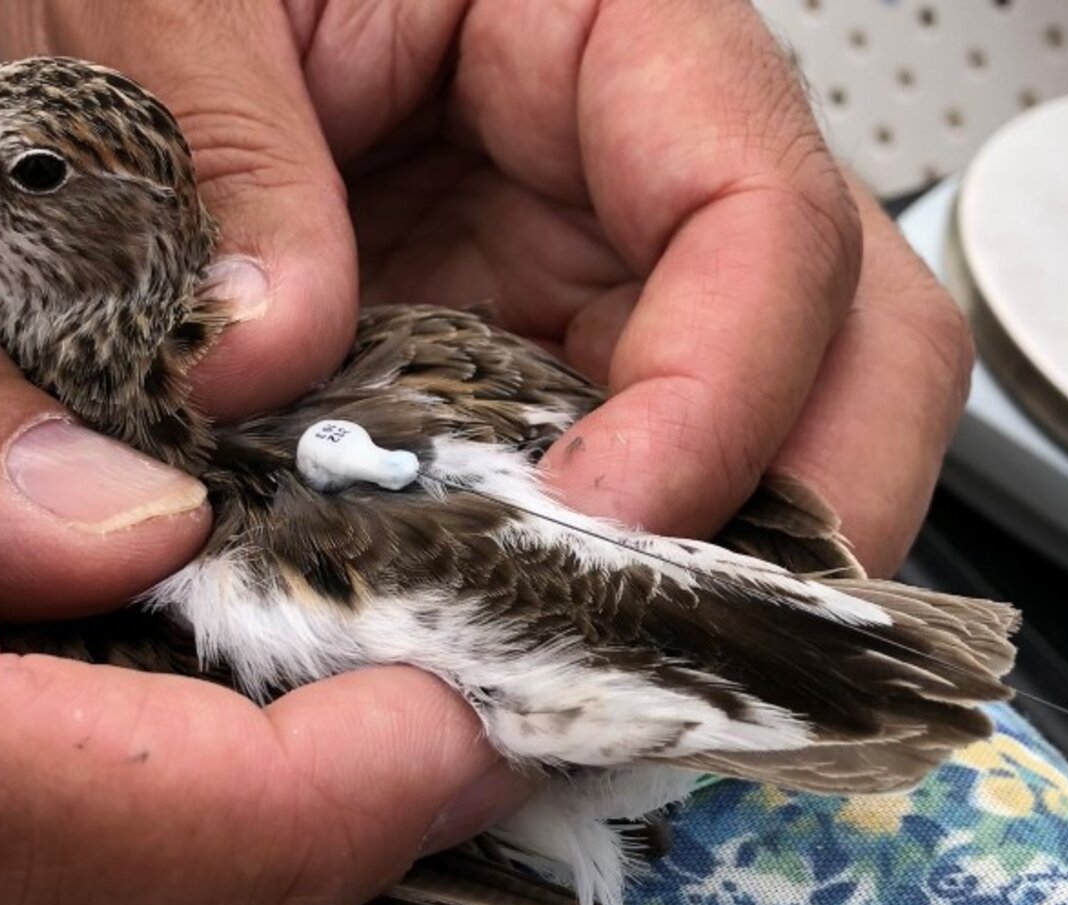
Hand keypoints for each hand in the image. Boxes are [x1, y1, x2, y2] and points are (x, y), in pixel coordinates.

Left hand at [0, 0, 974, 574]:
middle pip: (847, 359)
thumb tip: (263, 356)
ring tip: (568, 677)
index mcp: (620, 27)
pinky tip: (495, 638)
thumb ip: (221, 146)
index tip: (599, 519)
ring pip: (759, 451)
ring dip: (689, 583)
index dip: (723, 394)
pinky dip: (578, 584)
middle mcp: (648, 170)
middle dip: (788, 534)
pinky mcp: (530, 363)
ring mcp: (601, 281)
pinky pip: (613, 490)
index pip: (773, 217)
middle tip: (654, 658)